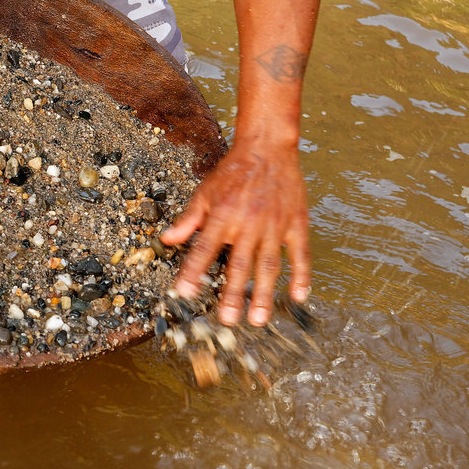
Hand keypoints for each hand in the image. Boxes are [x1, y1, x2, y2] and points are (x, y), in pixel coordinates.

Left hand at [160, 142, 310, 325]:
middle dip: (233, 294)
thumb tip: (167, 240)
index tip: (185, 293)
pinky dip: (301, 276)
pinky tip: (298, 297)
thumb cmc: (233, 171)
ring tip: (258, 318)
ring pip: (269, 265)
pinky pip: (300, 254)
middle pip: (240, 264)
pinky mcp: (296, 223)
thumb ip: (188, 219)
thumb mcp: (204, 191)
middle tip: (228, 320)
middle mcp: (249, 223)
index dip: (193, 271)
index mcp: (223, 216)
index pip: (204, 249)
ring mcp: (275, 225)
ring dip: (263, 293)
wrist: (268, 148)